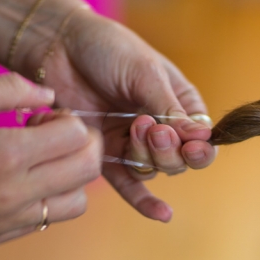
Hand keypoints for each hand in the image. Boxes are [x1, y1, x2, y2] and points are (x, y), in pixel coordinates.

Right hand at [0, 74, 101, 247]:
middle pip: (88, 168)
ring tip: (43, 161)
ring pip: (78, 200)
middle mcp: (13, 192)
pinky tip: (25, 181)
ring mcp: (8, 220)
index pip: (77, 135)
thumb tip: (50, 95)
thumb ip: (7, 88)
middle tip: (54, 136)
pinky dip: (50, 198)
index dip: (67, 119)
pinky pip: (49, 220)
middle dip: (82, 144)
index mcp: (3, 154)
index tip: (44, 117)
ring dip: (71, 176)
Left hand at [32, 8, 216, 222]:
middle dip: (166, 149)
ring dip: (145, 156)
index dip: (198, 147)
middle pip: (177, 160)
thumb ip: (169, 108)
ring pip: (151, 170)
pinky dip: (143, 200)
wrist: (58, 44)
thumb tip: (201, 138)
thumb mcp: (145, 72)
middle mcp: (159, 125)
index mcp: (179, 102)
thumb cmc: (108, 48)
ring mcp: (131, 141)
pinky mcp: (103, 153)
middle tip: (146, 125)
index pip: (201, 137)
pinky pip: (126, 183)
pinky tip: (162, 215)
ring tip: (132, 128)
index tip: (187, 142)